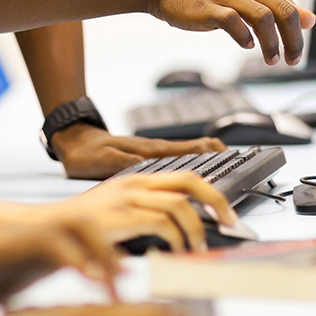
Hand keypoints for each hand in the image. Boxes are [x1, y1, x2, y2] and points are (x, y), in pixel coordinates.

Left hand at [0, 218, 124, 315]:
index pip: (44, 236)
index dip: (72, 255)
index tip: (94, 281)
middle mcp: (20, 235)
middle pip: (72, 222)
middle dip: (101, 249)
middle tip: (119, 285)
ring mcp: (31, 243)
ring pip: (81, 231)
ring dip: (104, 255)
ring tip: (120, 290)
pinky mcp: (38, 256)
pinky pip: (77, 250)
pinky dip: (97, 264)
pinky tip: (109, 292)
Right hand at [46, 171, 233, 252]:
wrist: (44, 230)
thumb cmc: (81, 230)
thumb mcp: (117, 215)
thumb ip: (145, 216)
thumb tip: (178, 231)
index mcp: (136, 180)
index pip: (184, 176)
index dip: (211, 192)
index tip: (227, 212)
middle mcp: (134, 183)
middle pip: (189, 180)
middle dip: (216, 200)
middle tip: (230, 222)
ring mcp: (126, 197)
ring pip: (179, 203)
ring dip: (196, 228)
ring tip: (196, 247)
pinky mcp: (119, 216)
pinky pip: (161, 222)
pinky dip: (176, 238)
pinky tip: (174, 250)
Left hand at [49, 122, 225, 178]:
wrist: (73, 142)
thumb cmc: (86, 153)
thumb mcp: (102, 161)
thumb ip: (124, 164)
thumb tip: (146, 168)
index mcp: (150, 151)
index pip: (189, 149)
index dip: (211, 153)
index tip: (232, 157)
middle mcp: (155, 151)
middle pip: (196, 151)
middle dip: (219, 155)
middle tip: (242, 161)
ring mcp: (152, 154)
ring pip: (188, 156)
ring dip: (209, 159)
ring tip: (229, 166)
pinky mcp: (146, 158)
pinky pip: (176, 161)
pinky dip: (193, 164)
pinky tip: (197, 174)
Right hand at [142, 0, 315, 65]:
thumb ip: (276, 1)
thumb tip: (310, 19)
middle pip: (286, 9)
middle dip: (296, 39)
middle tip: (295, 59)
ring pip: (265, 20)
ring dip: (274, 45)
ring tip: (274, 60)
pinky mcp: (210, 7)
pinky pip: (236, 25)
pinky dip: (247, 40)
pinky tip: (248, 47)